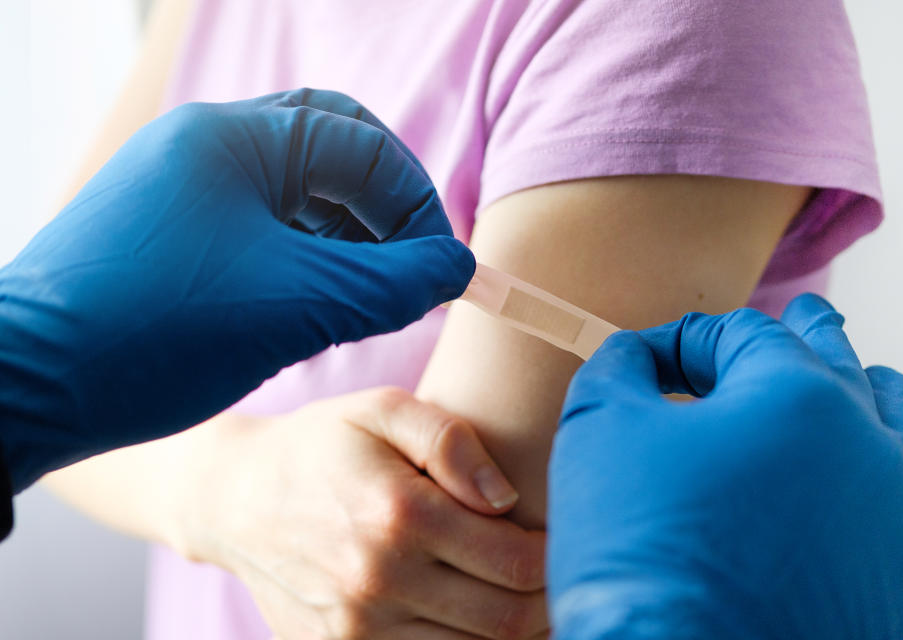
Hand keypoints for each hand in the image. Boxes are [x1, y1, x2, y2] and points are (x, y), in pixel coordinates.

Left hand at [0, 89, 474, 490]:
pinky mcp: (172, 233)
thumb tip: (456, 268)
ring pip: (295, 192)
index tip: (442, 271)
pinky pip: (259, 226)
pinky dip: (304, 257)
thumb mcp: (295, 306)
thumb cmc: (155, 332)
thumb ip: (390, 283)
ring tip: (370, 294)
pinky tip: (319, 305)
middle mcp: (206, 148)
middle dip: (382, 207)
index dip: (416, 207)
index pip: (362, 147)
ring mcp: (184, 188)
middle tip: (411, 262)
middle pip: (329, 152)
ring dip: (345, 236)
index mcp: (234, 139)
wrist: (27, 386)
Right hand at [179, 387, 548, 639]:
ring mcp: (356, 627)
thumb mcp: (381, 410)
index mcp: (399, 515)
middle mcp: (379, 580)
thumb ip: (450, 441)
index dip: (557, 558)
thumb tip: (505, 497)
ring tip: (515, 592)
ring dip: (508, 628)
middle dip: (545, 601)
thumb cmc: (319, 444)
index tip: (562, 540)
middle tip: (551, 573)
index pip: (517, 564)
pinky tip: (468, 610)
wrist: (234, 499)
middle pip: (504, 620)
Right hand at [548, 294, 902, 639]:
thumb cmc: (641, 551)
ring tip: (875, 378)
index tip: (662, 360)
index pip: (745, 334)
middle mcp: (866, 441)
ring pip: (899, 431)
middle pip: (838, 365)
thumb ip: (621, 367)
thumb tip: (638, 353)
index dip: (694, 338)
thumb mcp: (598, 428)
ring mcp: (899, 514)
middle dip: (810, 336)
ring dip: (879, 397)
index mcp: (795, 393)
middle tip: (808, 315)